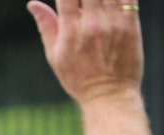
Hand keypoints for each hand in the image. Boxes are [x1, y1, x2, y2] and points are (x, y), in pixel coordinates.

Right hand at [28, 0, 144, 105]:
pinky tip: (114, 1)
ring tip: (96, 4)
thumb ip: (46, 26)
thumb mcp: (55, 56)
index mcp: (71, 30)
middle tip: (84, 4)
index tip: (67, 0)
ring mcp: (113, 23)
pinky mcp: (131, 25)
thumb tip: (33, 3)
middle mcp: (92, 23)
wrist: (109, 96)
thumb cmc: (78, 78)